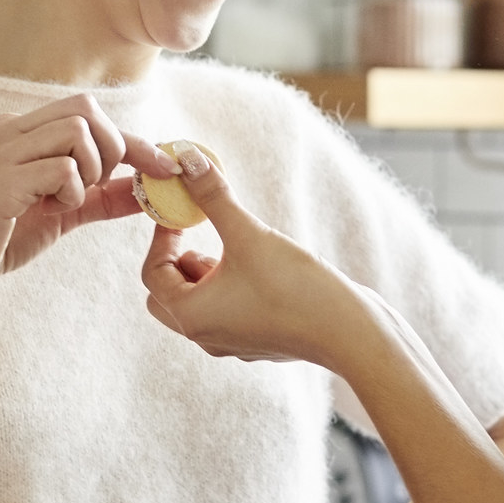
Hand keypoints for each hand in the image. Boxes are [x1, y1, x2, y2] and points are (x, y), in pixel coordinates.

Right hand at [0, 97, 175, 315]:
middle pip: (86, 108)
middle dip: (112, 148)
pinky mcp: (0, 182)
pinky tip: (50, 211)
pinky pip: (62, 168)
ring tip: (67, 201)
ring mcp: (0, 152)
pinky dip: (72, 193)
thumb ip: (100, 197)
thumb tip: (146, 189)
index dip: (133, 139)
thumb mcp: (59, 214)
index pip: (87, 112)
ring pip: (77, 131)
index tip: (165, 166)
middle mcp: (7, 131)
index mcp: (17, 131)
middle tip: (98, 188)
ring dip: (90, 171)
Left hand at [137, 148, 395, 375]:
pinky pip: (226, 310)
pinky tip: (259, 266)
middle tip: (202, 233)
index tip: (180, 210)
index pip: (153, 272)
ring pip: (198, 302)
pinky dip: (229, 285)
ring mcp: (231, 343)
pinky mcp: (257, 340)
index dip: (161, 236)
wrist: (350, 333)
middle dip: (179, 259)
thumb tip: (187, 159)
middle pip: (168, 294)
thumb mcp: (249, 235)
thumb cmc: (295, 288)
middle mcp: (204, 336)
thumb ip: (214, 198)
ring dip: (206, 272)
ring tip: (237, 245)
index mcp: (191, 316)